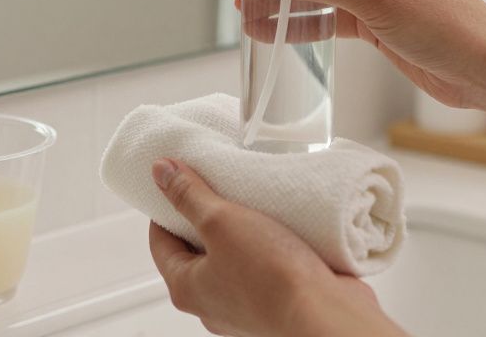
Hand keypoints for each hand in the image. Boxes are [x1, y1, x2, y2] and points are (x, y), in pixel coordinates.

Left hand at [148, 159, 404, 336]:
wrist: (325, 312)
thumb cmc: (272, 281)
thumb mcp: (221, 221)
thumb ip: (189, 194)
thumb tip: (162, 173)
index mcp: (185, 288)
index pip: (160, 240)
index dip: (166, 205)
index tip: (179, 180)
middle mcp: (212, 301)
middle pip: (197, 247)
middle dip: (208, 213)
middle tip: (218, 185)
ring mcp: (245, 303)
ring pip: (234, 254)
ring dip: (243, 227)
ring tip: (252, 200)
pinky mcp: (277, 298)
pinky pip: (264, 264)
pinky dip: (270, 243)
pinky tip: (280, 224)